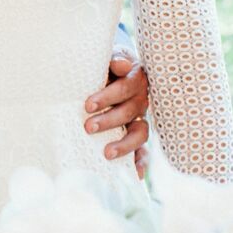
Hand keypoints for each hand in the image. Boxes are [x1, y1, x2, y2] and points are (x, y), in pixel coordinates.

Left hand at [85, 52, 149, 175]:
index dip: (108, 97)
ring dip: (125, 145)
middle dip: (109, 120)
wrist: (111, 69)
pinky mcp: (137, 135)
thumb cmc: (106, 65)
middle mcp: (140, 100)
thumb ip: (114, 59)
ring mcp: (140, 119)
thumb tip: (121, 66)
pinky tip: (136, 175)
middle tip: (88, 126)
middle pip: (129, 112)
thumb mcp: (108, 57)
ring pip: (140, 133)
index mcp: (134, 79)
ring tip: (106, 153)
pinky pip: (144, 150)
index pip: (125, 88)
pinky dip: (142, 162)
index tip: (88, 105)